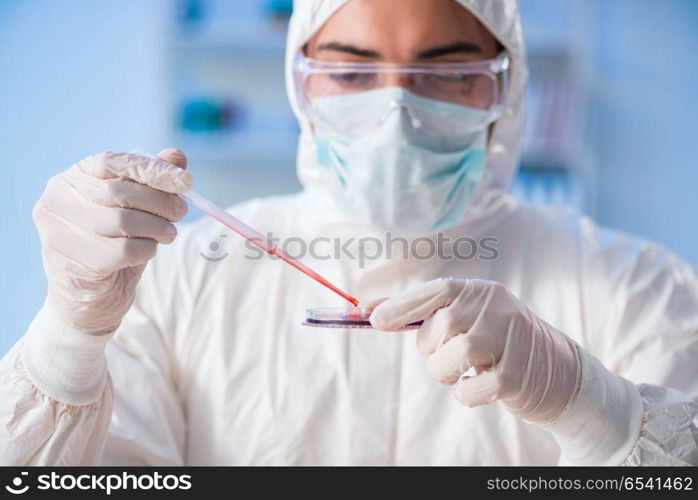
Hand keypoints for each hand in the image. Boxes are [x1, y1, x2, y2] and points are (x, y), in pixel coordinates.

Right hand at [33, 149, 191, 332]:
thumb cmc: (112, 245)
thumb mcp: (133, 209)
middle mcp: (58, 201)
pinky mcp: (75, 262)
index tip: (185, 181)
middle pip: (120, 192)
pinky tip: (149, 251)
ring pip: (124, 221)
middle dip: (161, 201)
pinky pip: (125, 250)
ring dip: (158, 227)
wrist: (88, 300)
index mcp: (71, 179)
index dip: (151, 169)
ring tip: (168, 234)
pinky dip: (147, 249)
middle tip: (182, 211)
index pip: (111, 161)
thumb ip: (151, 181)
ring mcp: (60, 233)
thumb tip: (177, 156)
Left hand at [370, 278, 580, 421]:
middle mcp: (499, 310)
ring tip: (462, 372)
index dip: (402, 304)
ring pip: (450, 357)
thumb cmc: (499, 344)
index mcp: (484, 292)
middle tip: (448, 354)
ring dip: (444, 372)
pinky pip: (467, 390)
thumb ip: (427, 313)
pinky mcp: (517, 377)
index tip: (372, 318)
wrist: (559, 373)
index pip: (438, 290)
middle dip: (430, 347)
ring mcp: (510, 342)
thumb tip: (370, 311)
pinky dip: (464, 394)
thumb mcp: (472, 319)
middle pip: (440, 326)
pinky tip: (481, 388)